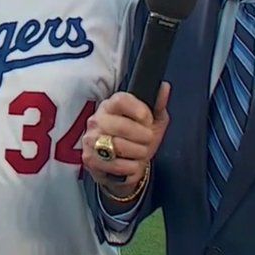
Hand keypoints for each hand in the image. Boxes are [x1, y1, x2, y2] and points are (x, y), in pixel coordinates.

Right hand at [81, 83, 170, 198]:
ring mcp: (91, 140)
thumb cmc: (137, 140)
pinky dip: (131, 167)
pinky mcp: (90, 160)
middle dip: (142, 136)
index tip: (148, 120)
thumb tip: (164, 87)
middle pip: (121, 125)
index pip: (120, 100)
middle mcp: (97, 120)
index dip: (139, 110)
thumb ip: (157, 105)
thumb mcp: (152, 122)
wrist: (123, 167)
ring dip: (138, 153)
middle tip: (148, 140)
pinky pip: (117, 165)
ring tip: (140, 153)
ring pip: (119, 146)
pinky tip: (132, 164)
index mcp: (110, 106)